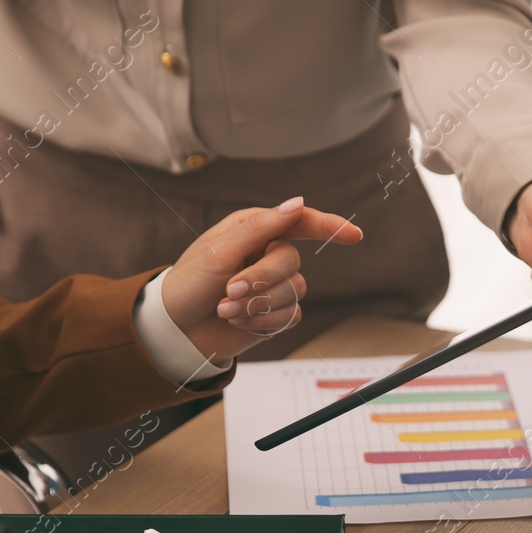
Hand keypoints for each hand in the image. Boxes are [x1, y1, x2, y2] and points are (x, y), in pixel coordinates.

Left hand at [160, 197, 361, 365]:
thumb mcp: (219, 249)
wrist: (176, 328)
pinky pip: (290, 315)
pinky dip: (263, 321)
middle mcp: (268, 255)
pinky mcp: (275, 314)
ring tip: (226, 308)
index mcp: (256, 229)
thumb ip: (261, 226)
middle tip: (229, 290)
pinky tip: (238, 320)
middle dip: (261, 279)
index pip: (301, 223)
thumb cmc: (190, 283)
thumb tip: (298, 203)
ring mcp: (274, 286)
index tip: (354, 235)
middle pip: (292, 261)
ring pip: (294, 291)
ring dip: (258, 303)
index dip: (329, 226)